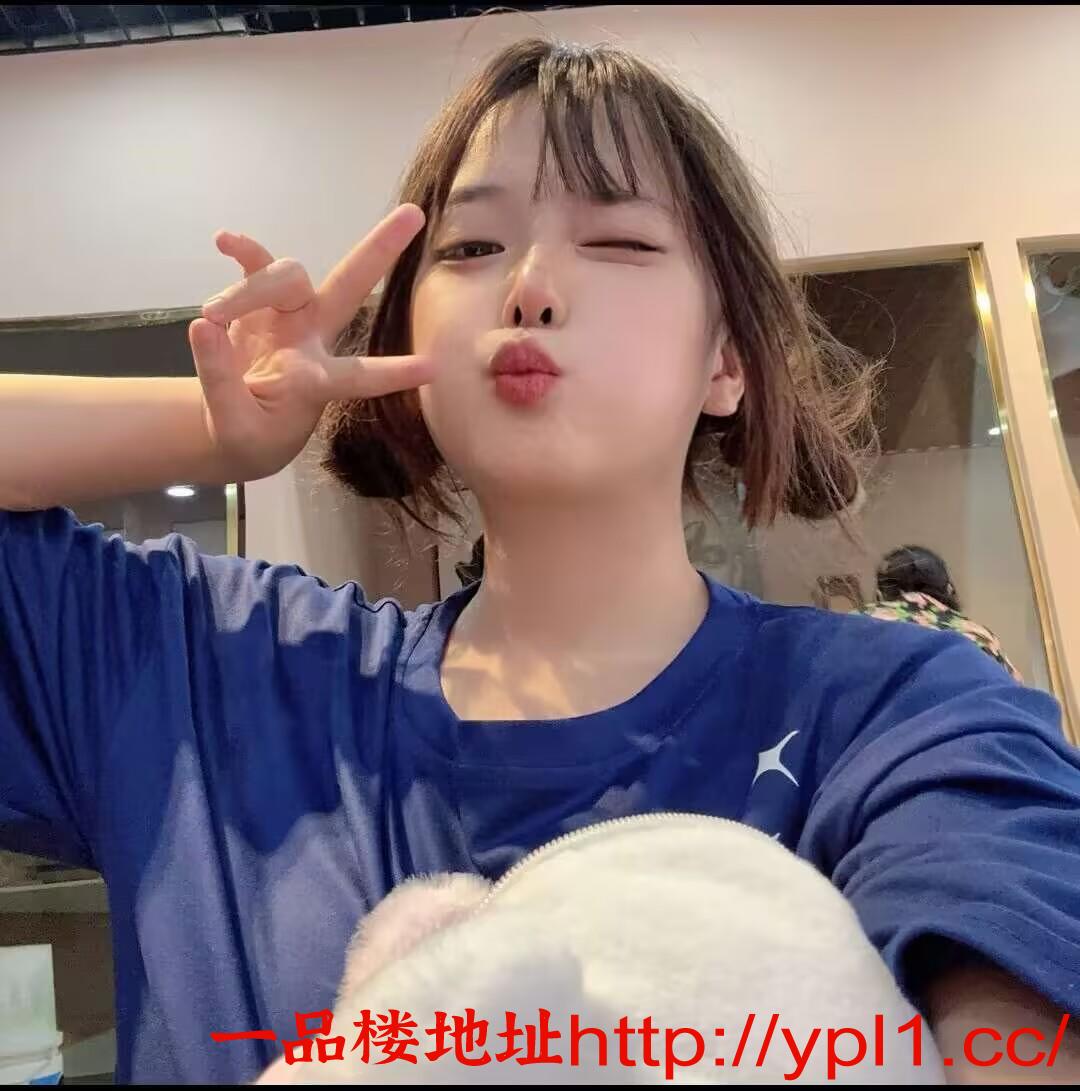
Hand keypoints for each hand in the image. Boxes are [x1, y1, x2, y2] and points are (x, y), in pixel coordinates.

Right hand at [189, 204, 432, 480]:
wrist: (233, 424)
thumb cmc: (247, 433)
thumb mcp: (231, 425)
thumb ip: (219, 380)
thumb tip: (204, 326)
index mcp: (315, 382)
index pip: (359, 377)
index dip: (392, 373)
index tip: (433, 369)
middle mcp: (312, 341)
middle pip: (349, 288)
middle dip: (379, 251)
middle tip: (415, 213)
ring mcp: (289, 316)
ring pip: (286, 276)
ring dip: (247, 291)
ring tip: (213, 317)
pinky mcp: (261, 302)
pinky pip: (256, 265)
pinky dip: (243, 250)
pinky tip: (225, 241)